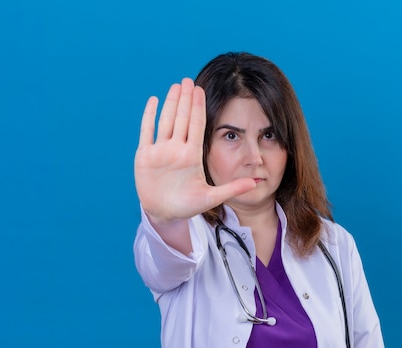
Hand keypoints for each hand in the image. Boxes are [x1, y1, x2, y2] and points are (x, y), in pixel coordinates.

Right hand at [134, 78, 255, 225]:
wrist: (165, 214)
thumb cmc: (187, 205)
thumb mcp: (211, 197)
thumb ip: (232, 189)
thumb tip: (256, 183)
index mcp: (191, 155)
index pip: (196, 126)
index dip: (198, 108)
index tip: (201, 90)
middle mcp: (176, 149)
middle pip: (181, 119)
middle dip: (185, 100)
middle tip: (188, 80)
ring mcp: (160, 151)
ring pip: (166, 121)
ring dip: (170, 104)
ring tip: (176, 86)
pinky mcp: (145, 156)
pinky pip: (147, 132)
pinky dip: (149, 117)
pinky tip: (154, 101)